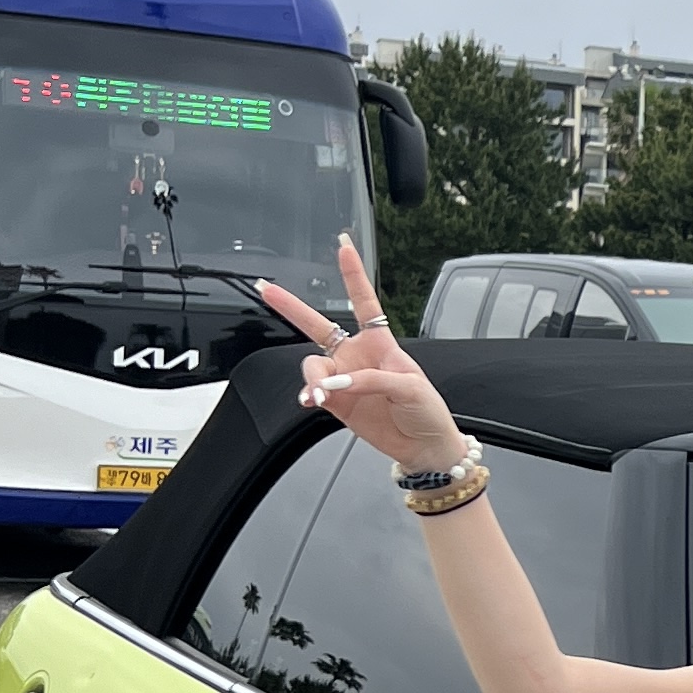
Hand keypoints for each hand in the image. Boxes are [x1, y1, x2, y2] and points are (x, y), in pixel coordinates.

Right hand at [257, 237, 464, 470]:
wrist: (424, 446)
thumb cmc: (426, 410)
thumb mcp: (409, 386)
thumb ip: (371, 379)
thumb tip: (337, 383)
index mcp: (380, 343)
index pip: (364, 302)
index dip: (353, 274)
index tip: (343, 246)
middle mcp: (357, 356)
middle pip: (317, 325)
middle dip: (291, 306)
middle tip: (266, 289)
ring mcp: (343, 379)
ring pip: (313, 366)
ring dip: (313, 377)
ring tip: (320, 393)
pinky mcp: (335, 403)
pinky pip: (313, 392)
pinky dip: (310, 394)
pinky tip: (313, 399)